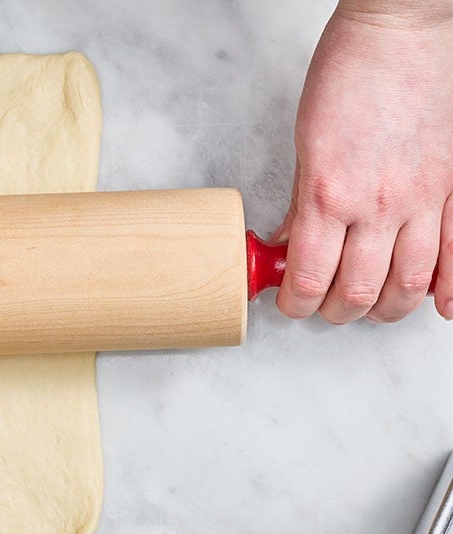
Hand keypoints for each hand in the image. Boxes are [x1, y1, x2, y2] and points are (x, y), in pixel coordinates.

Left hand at [275, 2, 452, 322]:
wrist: (404, 30)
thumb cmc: (350, 72)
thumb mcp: (305, 141)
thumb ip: (302, 199)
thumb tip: (289, 240)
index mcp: (329, 194)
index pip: (309, 278)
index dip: (295, 304)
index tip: (289, 303)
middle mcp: (377, 206)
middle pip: (357, 293)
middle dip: (333, 312)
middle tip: (323, 307)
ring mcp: (421, 201)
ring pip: (407, 285)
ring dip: (383, 309)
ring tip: (368, 308)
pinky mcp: (452, 190)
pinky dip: (448, 290)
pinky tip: (438, 306)